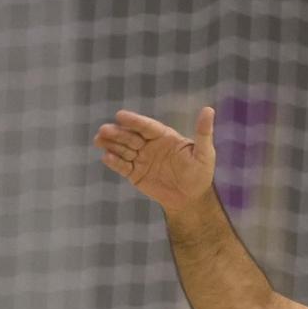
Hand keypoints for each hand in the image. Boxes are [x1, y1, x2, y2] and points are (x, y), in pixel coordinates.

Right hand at [95, 107, 217, 211]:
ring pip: (123, 149)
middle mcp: (149, 145)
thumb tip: (209, 109)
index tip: (120, 115)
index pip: (146, 126)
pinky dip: (114, 162)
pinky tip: (106, 157)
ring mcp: (140, 158)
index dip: (134, 121)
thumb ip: (203, 133)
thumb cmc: (200, 174)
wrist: (190, 199)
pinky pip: (123, 166)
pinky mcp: (134, 173)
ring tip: (98, 139)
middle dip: (117, 133)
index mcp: (164, 137)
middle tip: (104, 129)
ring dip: (111, 144)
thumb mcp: (205, 154)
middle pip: (131, 136)